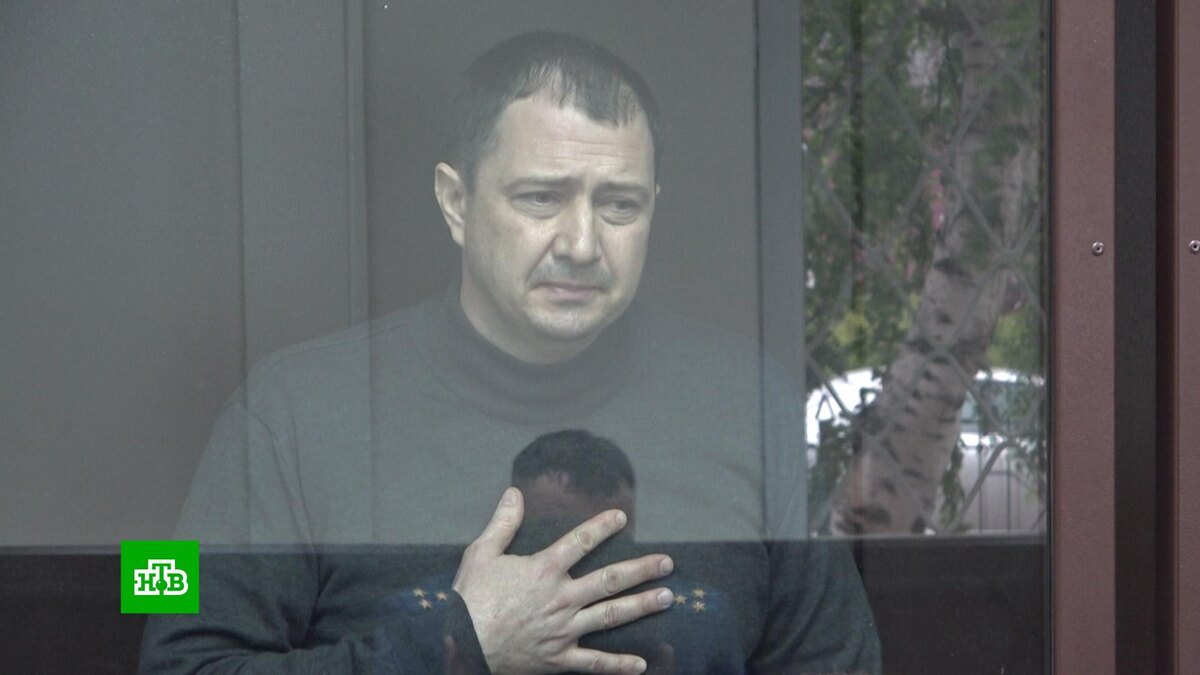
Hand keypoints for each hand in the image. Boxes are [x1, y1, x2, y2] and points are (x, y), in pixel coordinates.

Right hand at [452, 487, 675, 674]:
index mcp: (544, 570)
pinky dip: (618, 665)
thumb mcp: (480, 554)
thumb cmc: (469, 599)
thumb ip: (502, 523)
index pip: (580, 542)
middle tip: (667, 563)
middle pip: (610, 579)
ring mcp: (564, 630)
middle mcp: (561, 598)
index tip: (622, 518)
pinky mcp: (559, 658)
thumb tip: (514, 493)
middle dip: (642, 569)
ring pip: (611, 616)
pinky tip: (641, 664)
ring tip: (668, 597)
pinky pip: (594, 662)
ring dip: (642, 606)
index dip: (602, 527)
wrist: (461, 645)